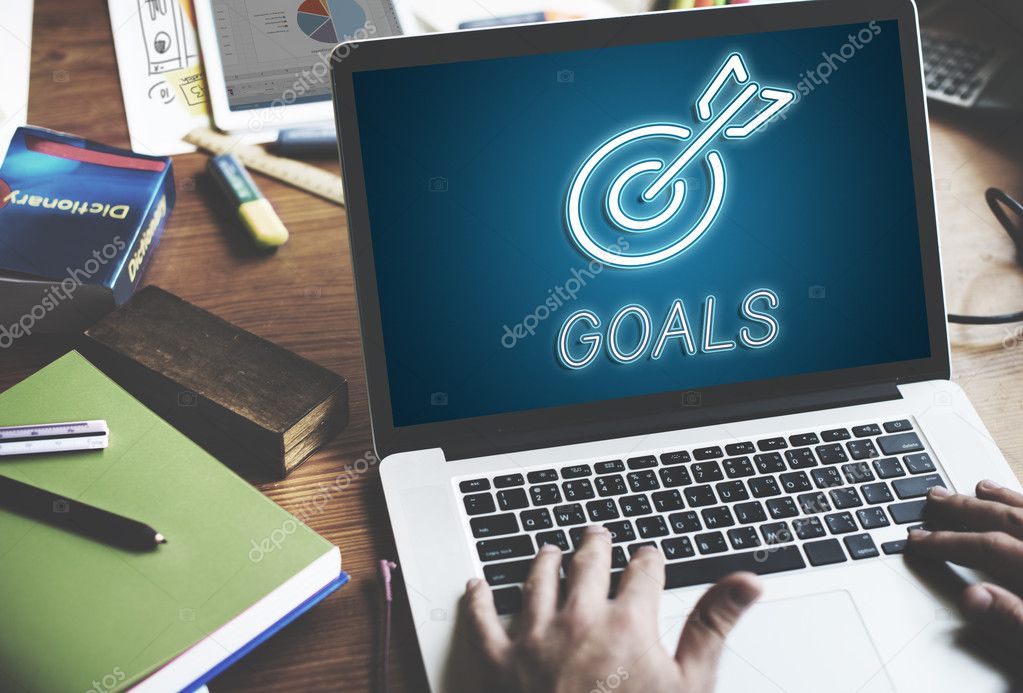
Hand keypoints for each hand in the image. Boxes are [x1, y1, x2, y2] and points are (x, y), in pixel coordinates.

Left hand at [465, 525, 761, 692]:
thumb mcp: (690, 686)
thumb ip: (713, 625)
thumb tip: (747, 581)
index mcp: (628, 622)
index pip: (643, 571)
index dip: (649, 560)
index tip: (649, 556)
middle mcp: (578, 619)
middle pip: (587, 563)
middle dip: (596, 546)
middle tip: (597, 535)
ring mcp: (534, 638)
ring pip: (537, 580)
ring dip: (544, 561)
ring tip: (548, 550)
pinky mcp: (498, 662)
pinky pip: (482, 619)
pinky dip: (478, 598)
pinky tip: (478, 585)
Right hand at [907, 479, 1022, 639]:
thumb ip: (1013, 620)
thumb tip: (972, 597)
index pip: (988, 548)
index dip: (948, 542)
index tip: (918, 540)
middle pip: (1008, 522)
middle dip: (966, 509)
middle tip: (935, 498)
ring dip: (1003, 500)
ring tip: (981, 488)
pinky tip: (1022, 506)